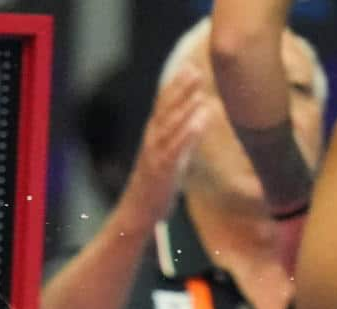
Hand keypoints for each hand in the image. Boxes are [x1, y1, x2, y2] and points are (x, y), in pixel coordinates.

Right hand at [118, 62, 213, 225]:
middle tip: (195, 69)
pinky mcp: (161, 171)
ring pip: (170, 125)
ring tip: (200, 90)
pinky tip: (201, 119)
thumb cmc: (155, 186)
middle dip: (180, 89)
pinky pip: (176, 149)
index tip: (190, 64)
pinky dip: (188, 133)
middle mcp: (152, 141)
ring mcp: (155, 155)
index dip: (175, 84)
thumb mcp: (171, 156)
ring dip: (185, 106)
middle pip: (166, 109)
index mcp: (153, 135)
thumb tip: (200, 117)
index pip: (163, 105)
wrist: (135, 215)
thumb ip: (183, 136)